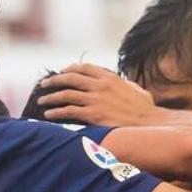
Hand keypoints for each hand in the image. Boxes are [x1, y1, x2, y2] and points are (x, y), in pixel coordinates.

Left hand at [37, 63, 162, 125]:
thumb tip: (126, 85)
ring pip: (66, 94)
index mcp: (110, 77)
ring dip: (50, 97)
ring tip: (41, 101)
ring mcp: (96, 99)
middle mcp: (100, 85)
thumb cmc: (146, 111)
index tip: (63, 72)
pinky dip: (56, 112)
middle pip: (70, 78)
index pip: (85, 67)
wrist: (150, 124)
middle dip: (54, 80)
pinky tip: (49, 115)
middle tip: (44, 84)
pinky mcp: (93, 115)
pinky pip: (68, 111)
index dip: (70, 69)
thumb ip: (127, 85)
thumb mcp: (137, 90)